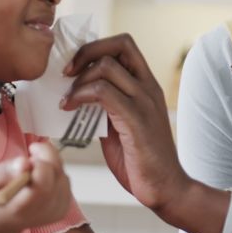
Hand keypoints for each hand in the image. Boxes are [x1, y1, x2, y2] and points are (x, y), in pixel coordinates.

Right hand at [0, 141, 74, 232]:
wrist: (2, 222)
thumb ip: (4, 171)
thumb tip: (24, 163)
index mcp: (24, 207)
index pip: (43, 180)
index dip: (38, 163)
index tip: (25, 160)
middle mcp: (45, 211)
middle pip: (56, 172)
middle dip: (44, 157)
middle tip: (28, 159)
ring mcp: (57, 211)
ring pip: (62, 173)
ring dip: (48, 165)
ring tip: (30, 173)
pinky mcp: (64, 208)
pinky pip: (65, 180)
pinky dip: (54, 174)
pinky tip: (39, 180)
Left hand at [62, 33, 188, 211]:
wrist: (165, 188)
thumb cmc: (141, 160)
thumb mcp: (121, 124)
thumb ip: (106, 105)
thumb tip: (78, 94)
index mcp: (147, 86)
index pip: (124, 45)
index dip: (96, 47)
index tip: (74, 66)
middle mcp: (149, 87)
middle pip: (119, 44)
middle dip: (86, 52)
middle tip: (66, 73)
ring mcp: (145, 102)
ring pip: (107, 66)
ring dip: (78, 80)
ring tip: (66, 100)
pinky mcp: (137, 120)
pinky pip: (103, 92)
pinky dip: (80, 96)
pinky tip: (69, 109)